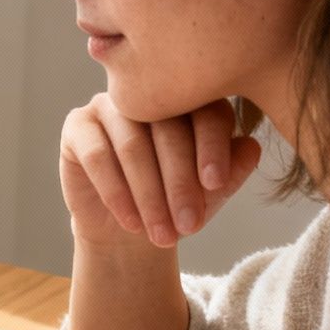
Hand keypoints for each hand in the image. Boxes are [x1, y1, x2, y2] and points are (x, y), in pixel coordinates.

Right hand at [59, 94, 262, 249]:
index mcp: (190, 99)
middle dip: (180, 183)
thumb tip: (252, 147)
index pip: (207, 112)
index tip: (216, 185)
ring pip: (132, 144)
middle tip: (189, 226)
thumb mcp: (209, 192)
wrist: (127, 229)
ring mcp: (110, 105)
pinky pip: (97, 154)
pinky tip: (130, 221)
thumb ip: (232, 169)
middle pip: (168, 130)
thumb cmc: (174, 202)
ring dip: (148, 195)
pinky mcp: (77, 126)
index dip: (212, 148)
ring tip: (161, 234)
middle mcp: (149, 95)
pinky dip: (116, 192)